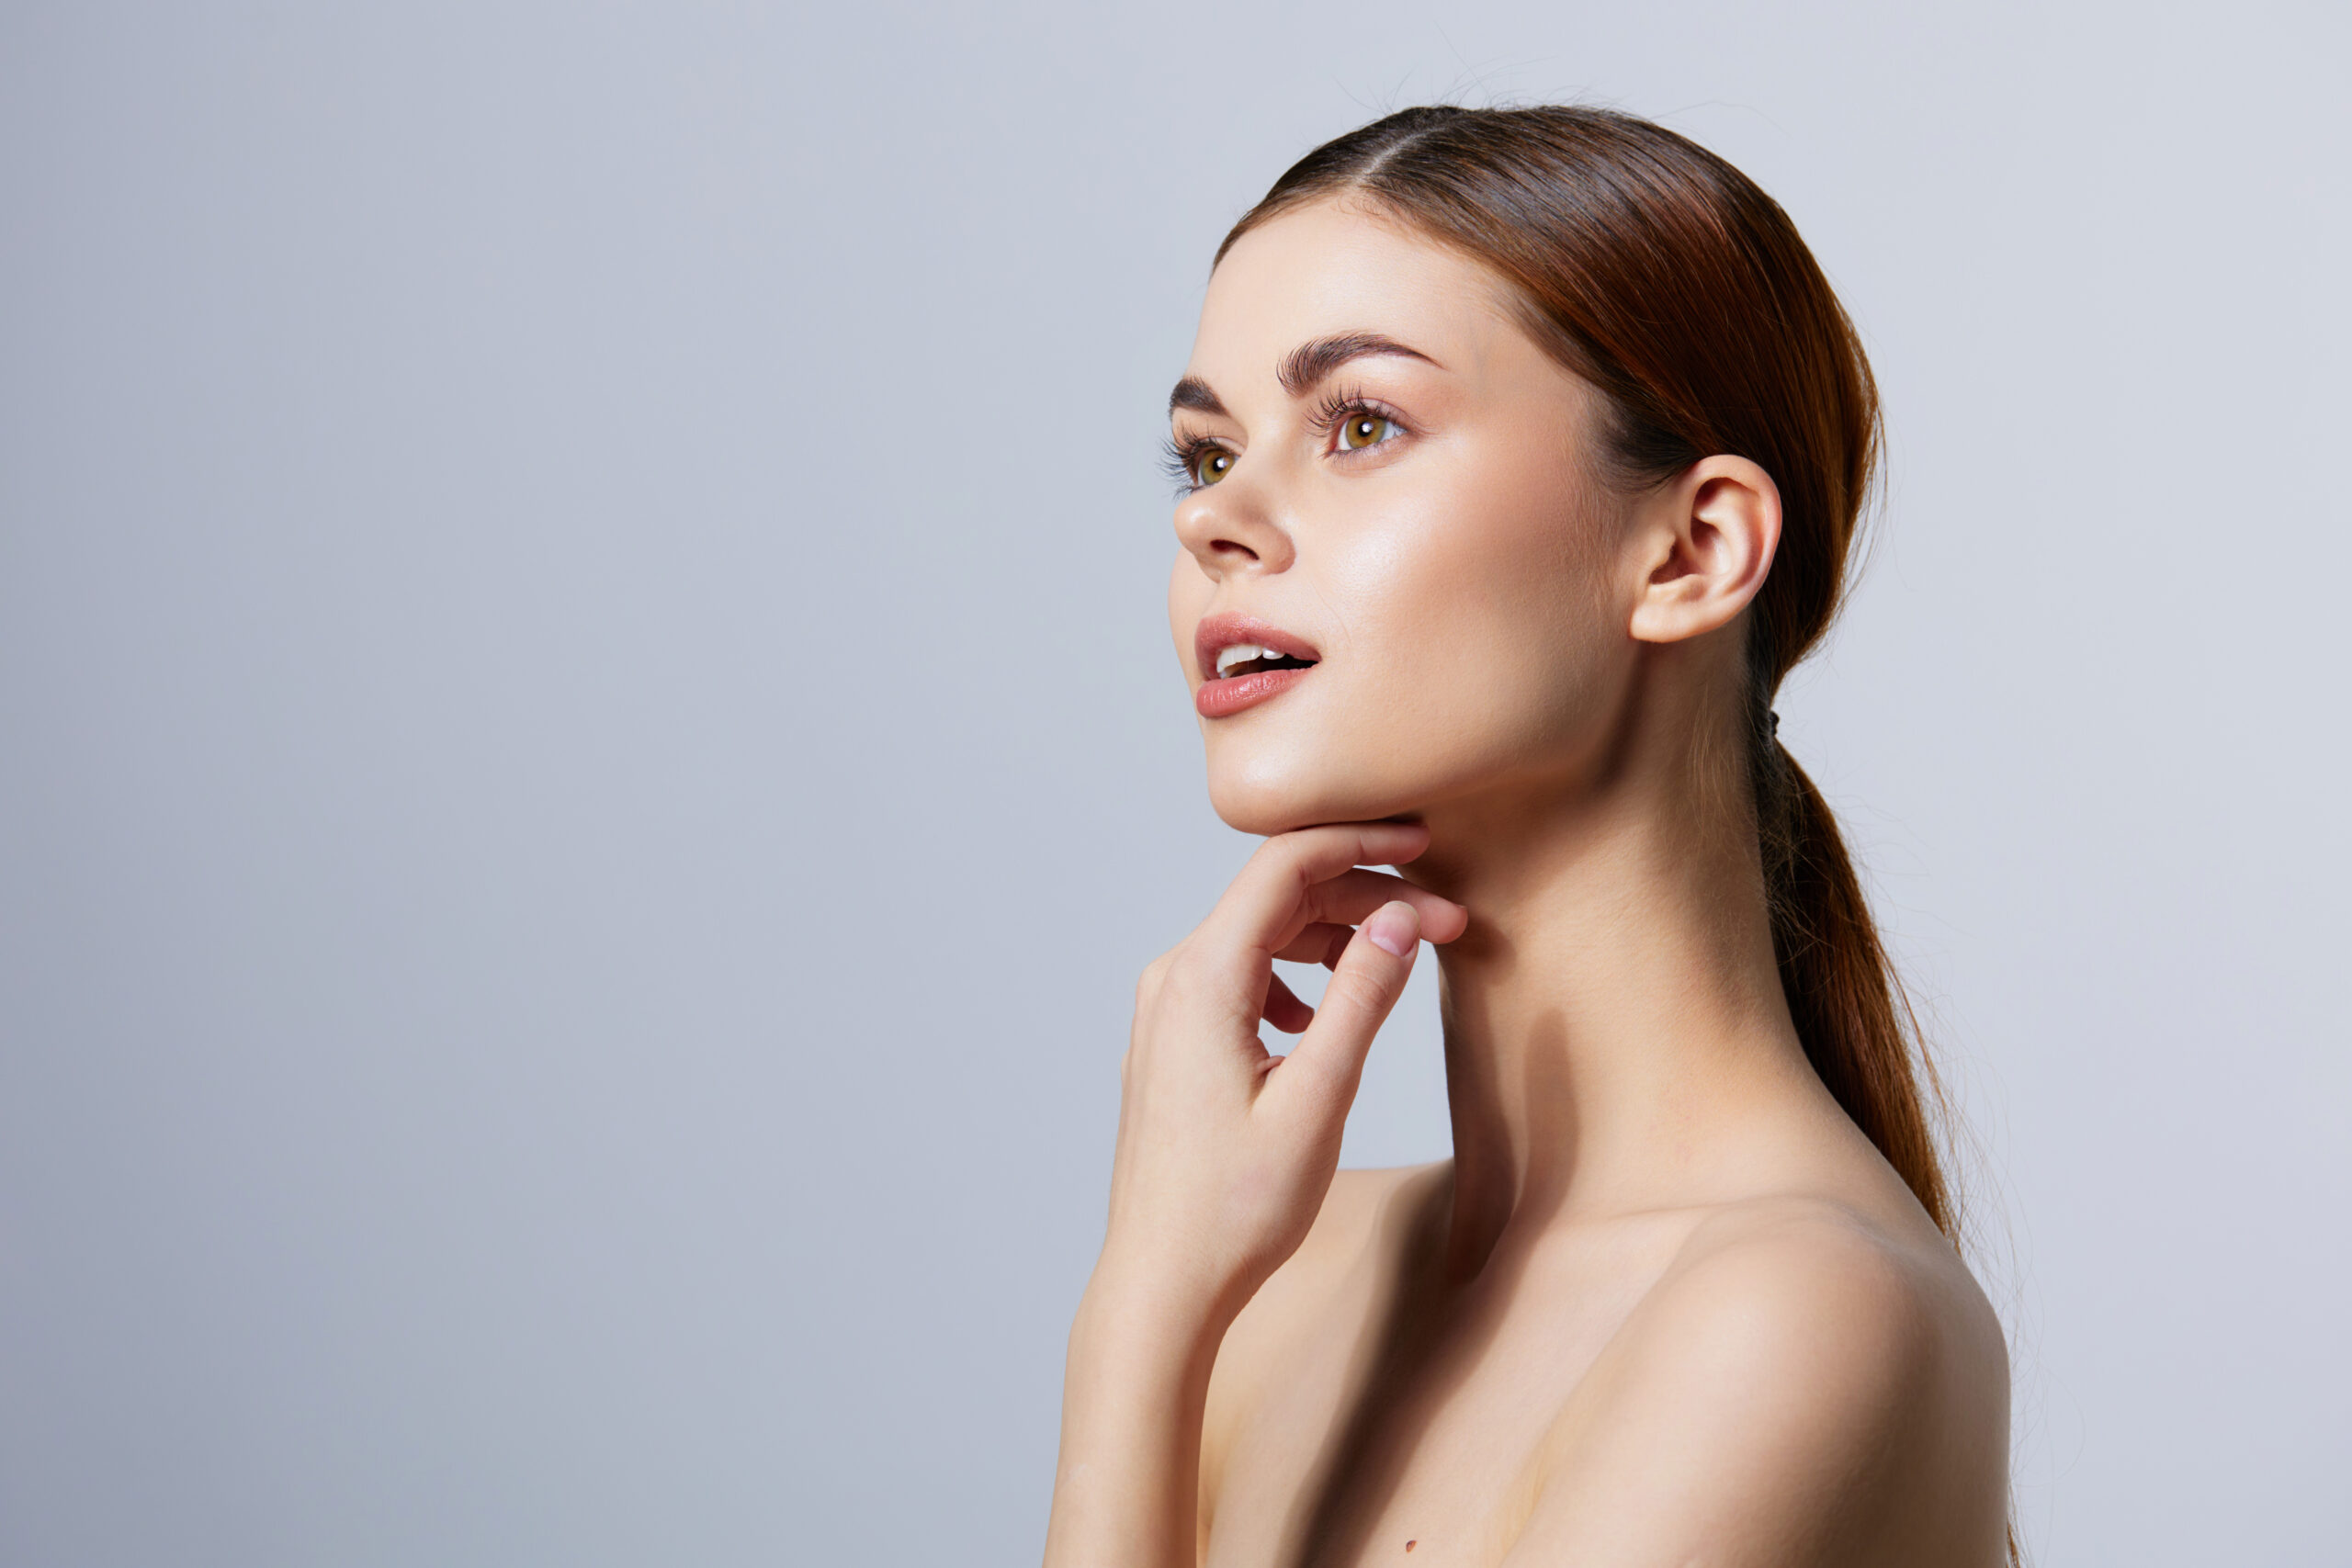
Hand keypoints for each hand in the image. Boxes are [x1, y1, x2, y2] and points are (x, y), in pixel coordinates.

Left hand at [1096, 821, 1468, 1330]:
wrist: (1162, 1282)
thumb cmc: (1236, 1209)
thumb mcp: (1318, 1099)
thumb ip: (1361, 1000)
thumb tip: (1401, 920)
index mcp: (1202, 979)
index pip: (1285, 865)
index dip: (1361, 841)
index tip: (1426, 842)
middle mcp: (1173, 979)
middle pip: (1276, 896)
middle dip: (1365, 896)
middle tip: (1447, 922)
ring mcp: (1166, 1011)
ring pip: (1260, 936)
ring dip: (1334, 937)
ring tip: (1401, 963)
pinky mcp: (1172, 1042)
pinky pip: (1240, 977)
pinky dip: (1296, 976)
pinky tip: (1327, 1019)